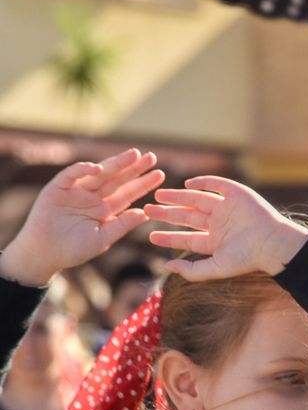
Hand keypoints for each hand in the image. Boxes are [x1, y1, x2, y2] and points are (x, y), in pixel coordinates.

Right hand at [1, 149, 162, 285]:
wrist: (45, 255)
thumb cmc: (74, 249)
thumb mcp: (103, 238)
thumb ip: (122, 225)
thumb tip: (145, 213)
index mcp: (105, 208)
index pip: (128, 193)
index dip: (143, 184)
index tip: (160, 174)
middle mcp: (93, 197)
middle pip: (117, 179)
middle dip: (133, 168)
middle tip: (152, 156)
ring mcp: (75, 191)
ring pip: (98, 174)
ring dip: (115, 163)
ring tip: (133, 155)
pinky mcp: (57, 189)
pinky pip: (70, 176)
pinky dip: (82, 170)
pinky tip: (97, 167)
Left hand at [144, 177, 307, 279]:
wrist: (272, 243)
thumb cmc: (247, 258)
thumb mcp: (216, 268)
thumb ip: (192, 271)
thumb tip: (167, 268)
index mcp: (216, 241)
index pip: (187, 238)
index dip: (168, 237)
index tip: (150, 236)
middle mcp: (220, 223)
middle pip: (188, 216)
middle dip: (168, 214)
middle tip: (147, 210)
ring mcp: (228, 208)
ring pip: (198, 199)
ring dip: (178, 197)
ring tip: (159, 195)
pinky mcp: (238, 194)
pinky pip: (217, 184)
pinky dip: (203, 182)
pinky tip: (187, 184)